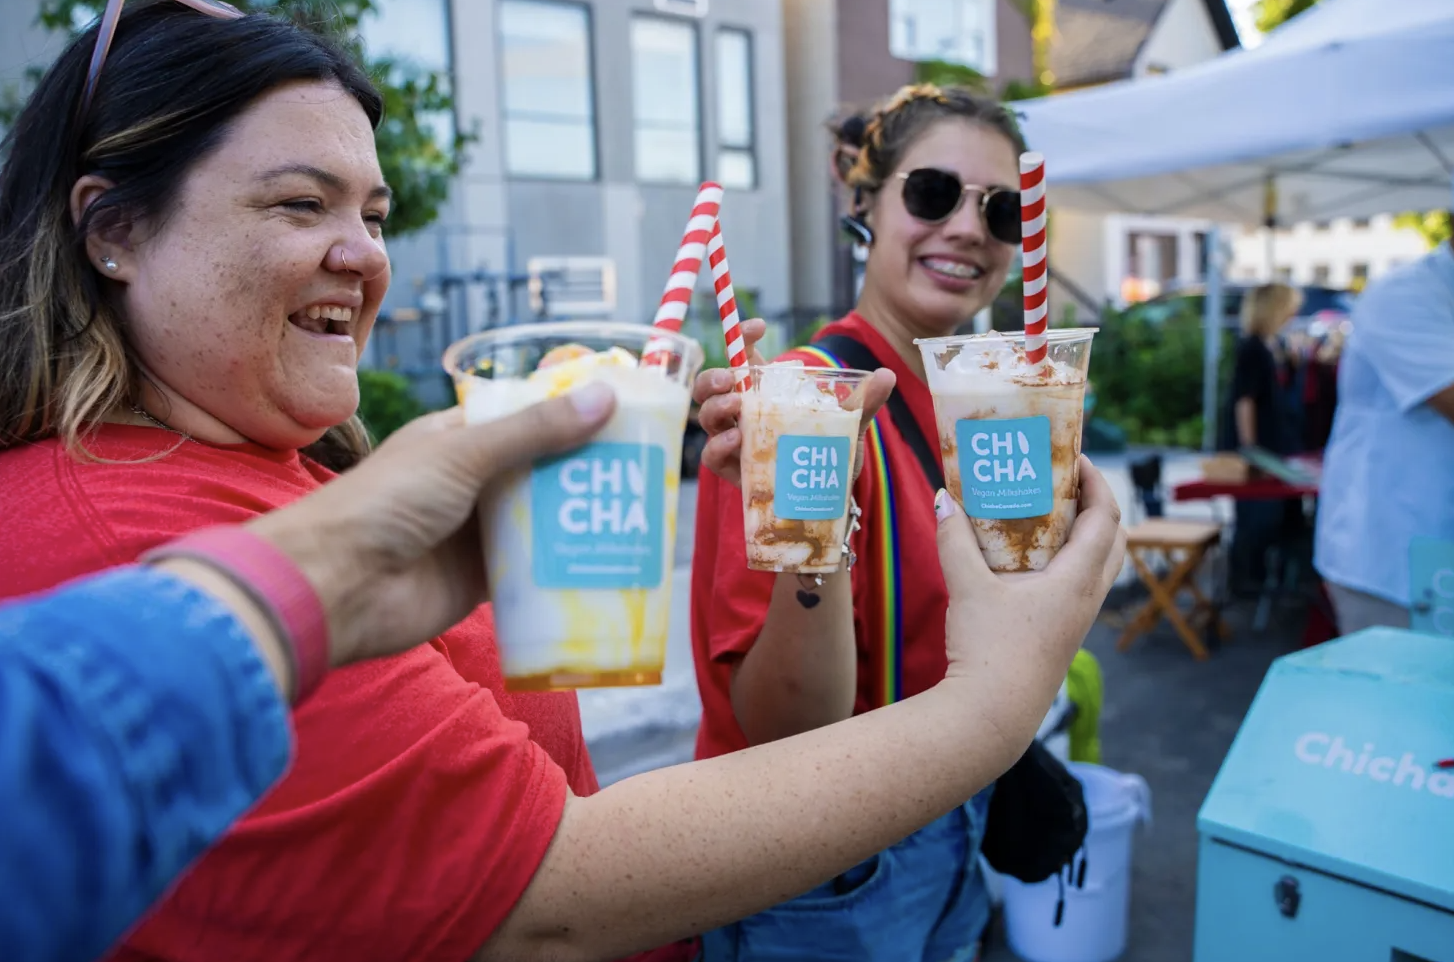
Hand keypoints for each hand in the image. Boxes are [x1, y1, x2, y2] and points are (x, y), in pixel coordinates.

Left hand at [246, 385, 616, 667]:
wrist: (335, 588)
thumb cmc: (384, 504)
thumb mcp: (464, 454)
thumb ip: (535, 431)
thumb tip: (604, 398)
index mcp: (457, 438)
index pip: (524, 417)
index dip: (571, 415)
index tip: (623, 415)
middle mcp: (469, 482)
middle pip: (540, 471)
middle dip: (585, 472)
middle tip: (647, 471)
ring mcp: (474, 533)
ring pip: (541, 521)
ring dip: (580, 520)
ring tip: (638, 515)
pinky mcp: (480, 581)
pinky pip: (533, 570)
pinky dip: (564, 568)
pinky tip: (607, 563)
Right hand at [695, 318, 896, 487]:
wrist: (825, 500)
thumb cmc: (826, 454)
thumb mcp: (847, 425)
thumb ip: (863, 402)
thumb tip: (887, 375)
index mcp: (765, 392)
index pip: (744, 355)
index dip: (743, 335)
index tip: (758, 326)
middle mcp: (743, 412)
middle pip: (711, 385)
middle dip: (714, 376)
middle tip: (731, 377)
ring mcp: (734, 440)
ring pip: (707, 416)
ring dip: (716, 406)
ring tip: (736, 406)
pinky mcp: (733, 470)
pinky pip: (712, 456)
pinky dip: (719, 445)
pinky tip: (737, 439)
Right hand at [935, 457, 1124, 683]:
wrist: (991, 716)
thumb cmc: (988, 651)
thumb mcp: (967, 588)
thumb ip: (955, 540)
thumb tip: (944, 498)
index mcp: (1077, 581)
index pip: (1105, 518)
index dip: (1096, 482)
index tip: (1077, 457)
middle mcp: (1087, 599)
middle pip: (1114, 541)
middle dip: (1096, 506)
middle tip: (1066, 483)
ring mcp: (1077, 621)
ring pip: (1098, 566)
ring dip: (1083, 535)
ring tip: (1047, 514)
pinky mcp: (1061, 635)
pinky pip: (1077, 586)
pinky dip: (1065, 562)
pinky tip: (1028, 560)